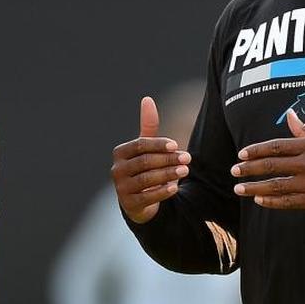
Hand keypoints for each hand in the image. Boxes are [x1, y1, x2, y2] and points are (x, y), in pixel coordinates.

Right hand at [110, 96, 191, 222]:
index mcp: (120, 153)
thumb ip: (148, 126)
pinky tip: (175, 187)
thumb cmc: (145, 168)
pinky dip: (161, 192)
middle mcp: (117, 170)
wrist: (139, 200)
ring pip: (146, 179)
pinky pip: (147, 197)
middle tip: (188, 158)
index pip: (140, 145)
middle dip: (168, 159)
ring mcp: (121, 188)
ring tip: (185, 170)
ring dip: (168, 174)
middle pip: (144, 162)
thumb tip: (147, 99)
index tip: (176, 144)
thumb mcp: (146, 148)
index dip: (158, 144)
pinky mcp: (129, 204)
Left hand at [231, 109, 304, 211]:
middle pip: (272, 166)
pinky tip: (259, 200)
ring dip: (255, 188)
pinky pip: (288, 202)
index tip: (242, 153)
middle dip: (250, 169)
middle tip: (234, 171)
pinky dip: (272, 202)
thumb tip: (291, 115)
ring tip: (239, 189)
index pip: (276, 147)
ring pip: (276, 185)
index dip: (257, 150)